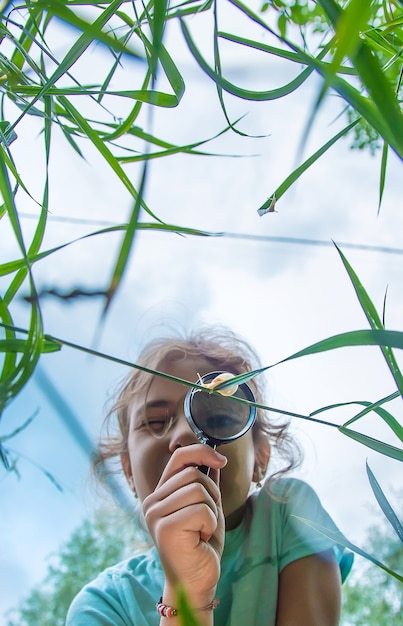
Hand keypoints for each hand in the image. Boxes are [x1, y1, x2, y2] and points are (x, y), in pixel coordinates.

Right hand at [142, 445, 226, 600]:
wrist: (196, 582)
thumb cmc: (201, 546)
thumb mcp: (207, 508)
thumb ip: (206, 484)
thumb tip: (216, 457)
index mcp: (160, 494)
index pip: (179, 457)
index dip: (202, 452)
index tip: (221, 461)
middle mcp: (152, 502)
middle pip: (193, 473)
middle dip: (211, 494)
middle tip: (206, 520)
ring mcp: (156, 515)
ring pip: (198, 489)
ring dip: (211, 511)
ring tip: (201, 530)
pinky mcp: (165, 528)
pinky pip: (201, 510)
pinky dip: (210, 524)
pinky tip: (200, 539)